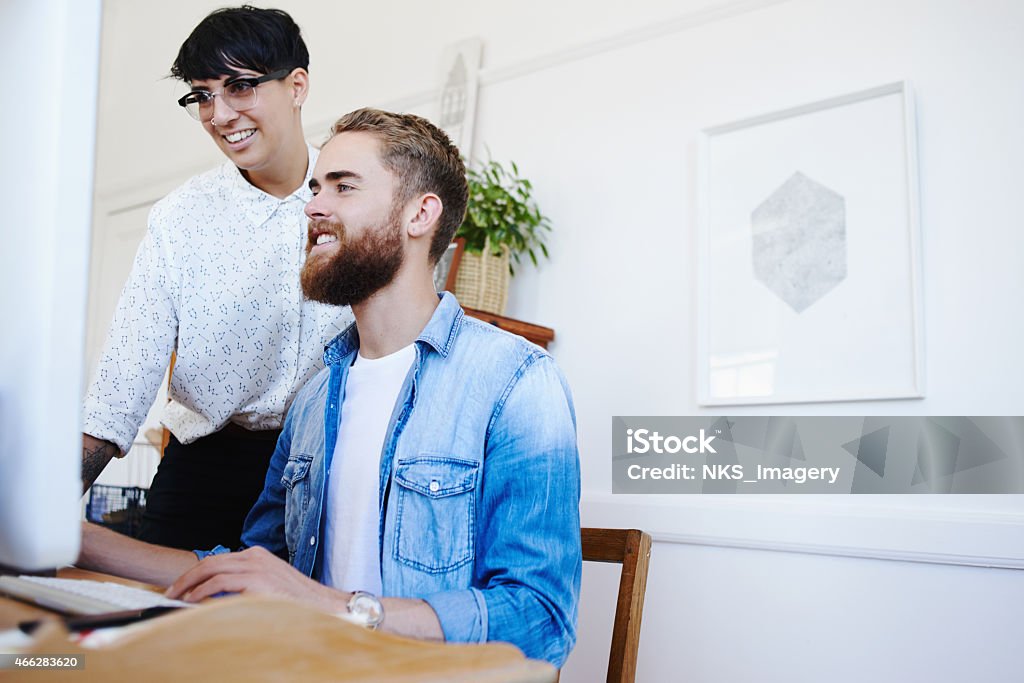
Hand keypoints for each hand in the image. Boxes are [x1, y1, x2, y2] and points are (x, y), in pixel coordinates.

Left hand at [165, 546, 343, 608]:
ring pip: (210, 569)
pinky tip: (193, 602)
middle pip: (209, 561)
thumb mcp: (267, 587)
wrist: (323, 606)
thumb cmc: (296, 602)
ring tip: (175, 599)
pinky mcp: (257, 580)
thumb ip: (245, 585)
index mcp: (257, 555)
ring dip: (188, 585)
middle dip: (186, 577)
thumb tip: (216, 595)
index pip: (218, 560)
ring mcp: (256, 566)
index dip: (195, 573)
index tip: (181, 587)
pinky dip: (202, 592)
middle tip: (170, 592)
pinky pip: (220, 583)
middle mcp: (255, 556)